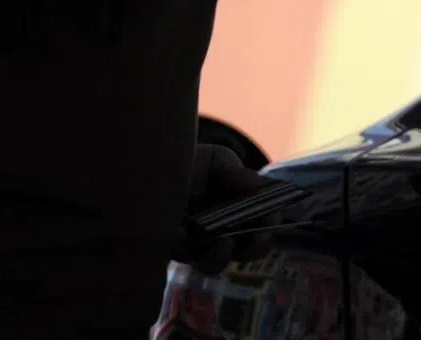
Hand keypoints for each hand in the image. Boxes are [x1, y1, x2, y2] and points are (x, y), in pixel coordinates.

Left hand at [170, 143, 278, 274]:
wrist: (147, 166)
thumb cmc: (187, 162)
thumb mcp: (214, 159)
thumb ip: (234, 170)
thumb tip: (257, 184)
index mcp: (235, 207)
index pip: (259, 220)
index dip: (269, 221)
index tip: (274, 215)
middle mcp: (219, 229)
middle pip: (244, 248)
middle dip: (256, 245)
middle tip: (259, 235)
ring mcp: (196, 244)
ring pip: (216, 262)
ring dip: (225, 256)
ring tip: (227, 242)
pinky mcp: (173, 251)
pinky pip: (186, 259)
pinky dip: (189, 249)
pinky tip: (186, 234)